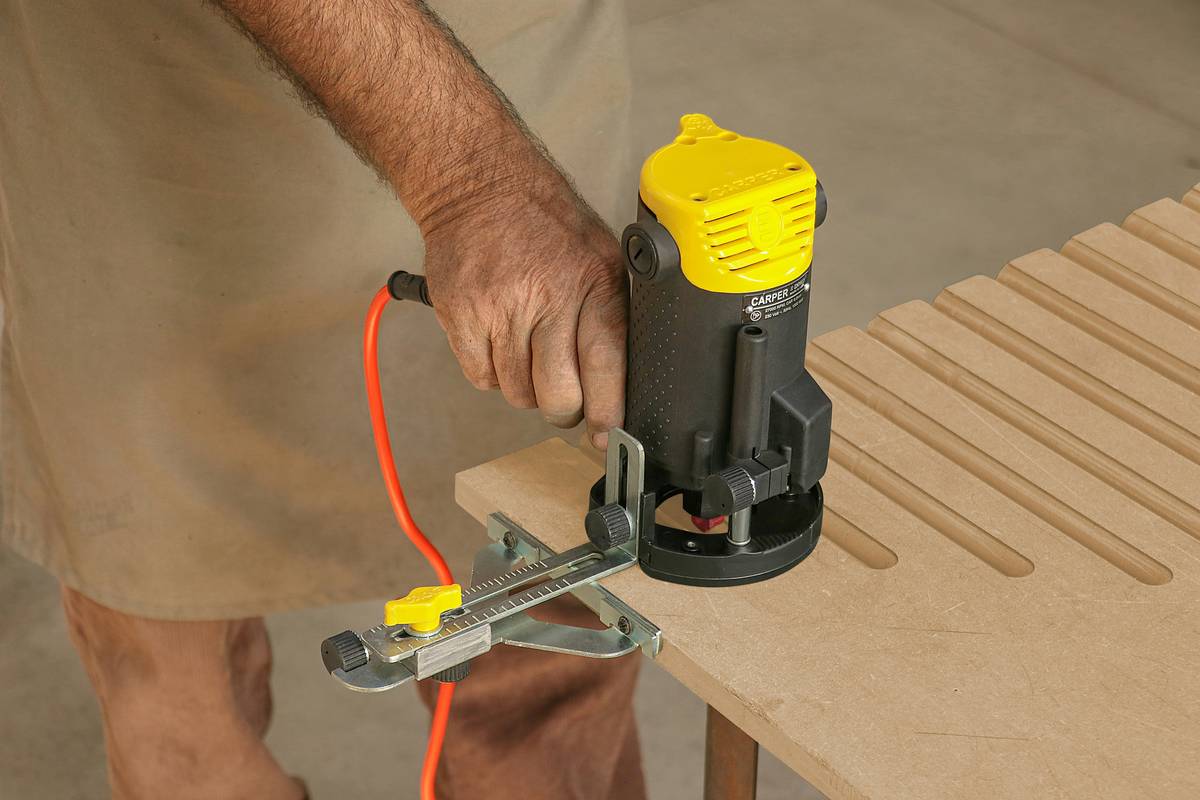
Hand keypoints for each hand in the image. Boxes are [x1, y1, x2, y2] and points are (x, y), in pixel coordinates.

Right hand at [419, 167, 626, 447]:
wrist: (478, 184)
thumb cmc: (544, 222)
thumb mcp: (600, 256)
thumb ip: (612, 314)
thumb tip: (624, 385)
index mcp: (592, 283)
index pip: (606, 367)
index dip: (609, 412)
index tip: (609, 434)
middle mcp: (548, 297)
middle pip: (557, 395)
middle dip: (563, 409)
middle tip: (564, 399)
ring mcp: (500, 308)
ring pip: (516, 393)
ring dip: (525, 387)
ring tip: (528, 353)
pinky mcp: (461, 314)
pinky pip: (480, 377)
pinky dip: (491, 372)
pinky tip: (500, 342)